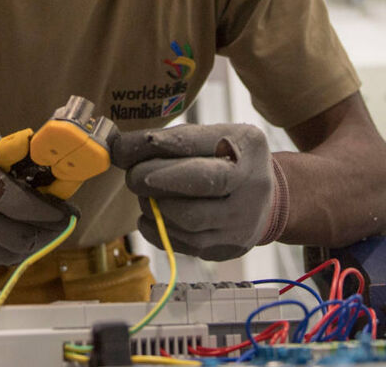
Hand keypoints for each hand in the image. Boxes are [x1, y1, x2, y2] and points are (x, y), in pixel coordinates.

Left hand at [111, 123, 288, 260]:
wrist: (265, 199)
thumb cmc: (226, 161)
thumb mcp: (210, 137)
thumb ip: (170, 140)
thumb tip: (119, 148)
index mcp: (247, 145)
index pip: (198, 145)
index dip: (160, 149)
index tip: (126, 150)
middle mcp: (252, 183)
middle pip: (199, 184)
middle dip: (153, 179)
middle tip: (132, 176)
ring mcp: (243, 220)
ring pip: (189, 219)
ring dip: (155, 206)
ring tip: (145, 195)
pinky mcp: (228, 248)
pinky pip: (185, 244)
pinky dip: (158, 229)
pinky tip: (150, 217)